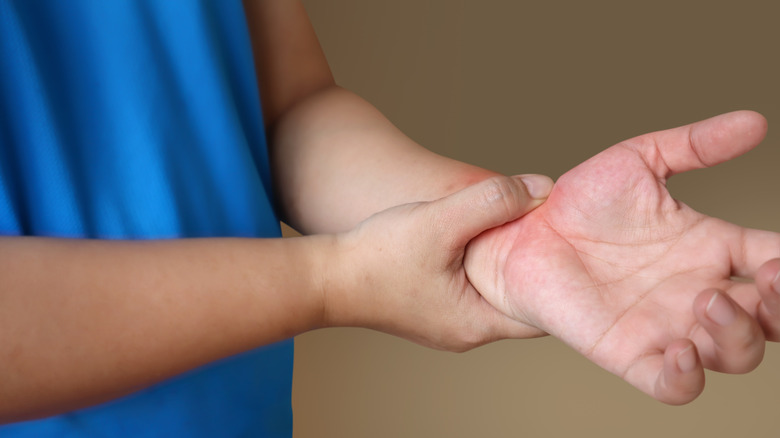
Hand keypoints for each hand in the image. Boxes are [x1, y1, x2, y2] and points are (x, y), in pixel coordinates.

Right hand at [323, 174, 552, 350]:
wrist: (324, 277)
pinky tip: (474, 237)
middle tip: (544, 230)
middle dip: (533, 267)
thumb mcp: (439, 221)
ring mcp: (446, 323)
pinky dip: (478, 265)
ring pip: (493, 294)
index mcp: (477, 323)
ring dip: (503, 264)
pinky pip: (469, 289)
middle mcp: (466, 332)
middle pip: (519, 302)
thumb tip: (542, 188)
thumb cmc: (376, 256)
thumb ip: (492, 201)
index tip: (565, 244)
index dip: (558, 278)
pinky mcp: (430, 308)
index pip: (543, 313)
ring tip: (513, 227)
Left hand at [465, 111, 779, 403]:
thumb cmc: (579, 201)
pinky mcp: (627, 353)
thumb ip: (695, 144)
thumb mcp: (639, 160)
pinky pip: (673, 386)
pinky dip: (688, 379)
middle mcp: (697, 291)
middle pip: (770, 319)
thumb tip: (755, 121)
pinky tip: (682, 350)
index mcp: (710, 247)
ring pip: (734, 355)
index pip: (777, 263)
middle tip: (767, 277)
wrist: (523, 232)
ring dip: (738, 335)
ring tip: (707, 299)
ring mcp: (666, 326)